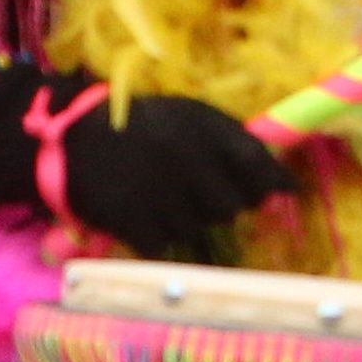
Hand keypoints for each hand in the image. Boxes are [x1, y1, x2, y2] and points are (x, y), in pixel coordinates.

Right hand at [0, 65, 288, 254]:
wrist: (74, 137)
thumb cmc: (144, 127)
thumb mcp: (191, 118)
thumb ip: (236, 145)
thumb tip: (287, 186)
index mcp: (202, 126)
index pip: (256, 162)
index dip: (271, 182)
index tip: (281, 192)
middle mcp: (185, 156)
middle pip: (230, 206)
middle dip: (221, 203)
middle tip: (197, 191)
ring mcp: (158, 189)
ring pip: (196, 227)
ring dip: (183, 218)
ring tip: (160, 194)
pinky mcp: (130, 217)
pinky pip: (162, 243)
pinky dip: (154, 233)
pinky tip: (140, 211)